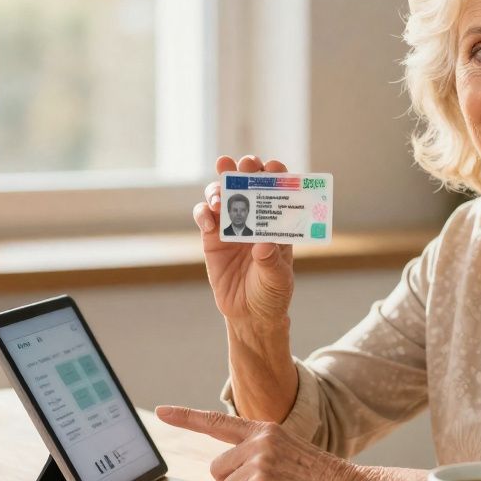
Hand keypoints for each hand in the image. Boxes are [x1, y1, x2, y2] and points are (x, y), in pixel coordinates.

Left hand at [156, 405, 363, 480]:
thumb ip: (258, 454)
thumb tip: (230, 473)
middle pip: (217, 469)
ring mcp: (259, 461)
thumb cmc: (321, 479)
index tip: (162, 411)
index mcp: (265, 429)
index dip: (186, 417)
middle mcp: (259, 440)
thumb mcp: (288, 452)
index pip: (218, 421)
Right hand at [193, 155, 294, 323]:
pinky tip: (208, 219)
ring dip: (219, 189)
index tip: (273, 168)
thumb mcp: (277, 280)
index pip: (278, 189)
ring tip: (220, 199)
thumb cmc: (271, 294)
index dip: (275, 175)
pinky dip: (203, 213)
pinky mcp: (211, 238)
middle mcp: (254, 218)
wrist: (249, 315)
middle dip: (244, 169)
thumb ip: (271, 262)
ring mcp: (231, 226)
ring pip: (222, 194)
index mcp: (277, 223)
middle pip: (247, 183)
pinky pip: (204, 217)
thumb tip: (263, 244)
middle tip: (242, 166)